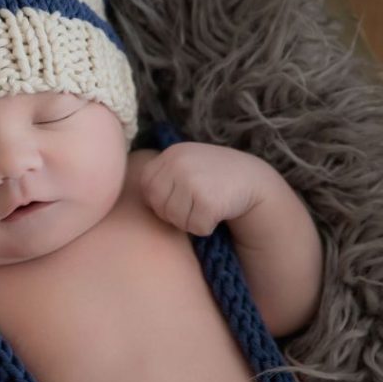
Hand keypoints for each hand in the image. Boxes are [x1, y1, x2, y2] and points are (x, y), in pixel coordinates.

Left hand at [139, 142, 268, 235]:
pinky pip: (194, 227)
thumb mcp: (186, 165)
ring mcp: (191, 180)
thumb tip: (128, 194)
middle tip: (197, 202)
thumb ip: (162, 175)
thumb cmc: (215, 178)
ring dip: (190, 221)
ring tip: (208, 205)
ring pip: (174, 219)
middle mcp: (178, 163)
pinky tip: (218, 212)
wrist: (254, 181)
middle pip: (158, 206)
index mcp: (170, 154)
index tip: (183, 196)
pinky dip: (205, 227)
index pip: (146, 188)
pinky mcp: (206, 200)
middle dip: (175, 212)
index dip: (163, 199)